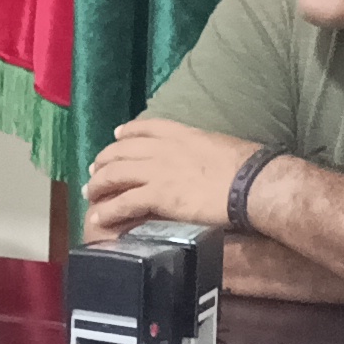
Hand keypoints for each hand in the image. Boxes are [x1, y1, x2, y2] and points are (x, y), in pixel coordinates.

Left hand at [81, 118, 260, 240]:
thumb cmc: (250, 167)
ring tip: (89, 194)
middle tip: (94, 171)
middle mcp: (164, 149)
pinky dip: (108, 209)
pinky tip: (98, 216)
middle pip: (121, 151)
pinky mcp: (158, 195)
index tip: (116, 137)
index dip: (127, 132)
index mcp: (183, 134)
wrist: (255, 184)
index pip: (146, 128)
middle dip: (104, 161)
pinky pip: (123, 202)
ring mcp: (158, 171)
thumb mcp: (222, 146)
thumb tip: (206, 159)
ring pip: (115, 175)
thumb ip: (203, 149)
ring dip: (98, 185)